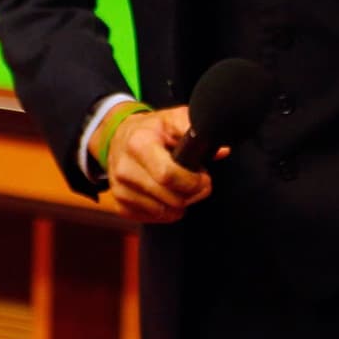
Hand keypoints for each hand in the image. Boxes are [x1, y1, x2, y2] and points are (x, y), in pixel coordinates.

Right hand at [102, 104, 224, 222]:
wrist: (117, 137)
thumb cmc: (150, 130)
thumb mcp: (172, 119)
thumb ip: (195, 130)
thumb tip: (221, 150)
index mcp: (138, 144)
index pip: (169, 175)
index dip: (193, 181)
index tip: (202, 177)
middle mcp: (124, 168)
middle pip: (171, 199)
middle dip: (191, 194)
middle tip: (194, 182)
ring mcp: (119, 188)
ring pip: (163, 213)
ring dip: (179, 204)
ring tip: (178, 187)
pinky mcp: (119, 204)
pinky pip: (152, 219)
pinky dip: (164, 212)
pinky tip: (164, 195)